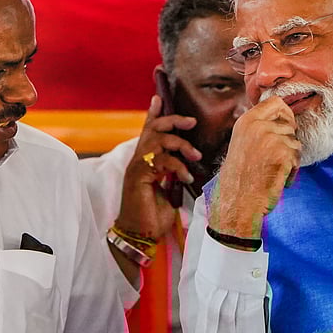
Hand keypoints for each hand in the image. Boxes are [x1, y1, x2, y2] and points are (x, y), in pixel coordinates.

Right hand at [114, 95, 201, 239]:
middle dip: (173, 120)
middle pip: (154, 128)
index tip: (159, 98)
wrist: (140, 235)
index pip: (148, 131)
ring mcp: (137, 167)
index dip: (153, 114)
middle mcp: (138, 160)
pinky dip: (178, 166)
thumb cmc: (153, 216)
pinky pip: (162, 160)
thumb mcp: (169, 190)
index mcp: (144, 161)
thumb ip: (174, 174)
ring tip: (196, 157)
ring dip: (181, 145)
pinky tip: (186, 177)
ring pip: (159, 140)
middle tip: (191, 122)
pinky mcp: (140, 176)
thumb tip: (188, 166)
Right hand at [208, 96, 299, 237]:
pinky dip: (291, 171)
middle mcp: (258, 126)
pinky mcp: (282, 154)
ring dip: (289, 158)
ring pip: (295, 143)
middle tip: (275, 157)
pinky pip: (297, 158)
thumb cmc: (240, 177)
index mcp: (246, 121)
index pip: (276, 102)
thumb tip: (282, 117)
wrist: (237, 200)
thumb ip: (258, 127)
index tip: (284, 127)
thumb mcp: (242, 142)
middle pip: (290, 123)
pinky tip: (276, 178)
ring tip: (272, 170)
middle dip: (288, 141)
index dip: (285, 114)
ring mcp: (271, 139)